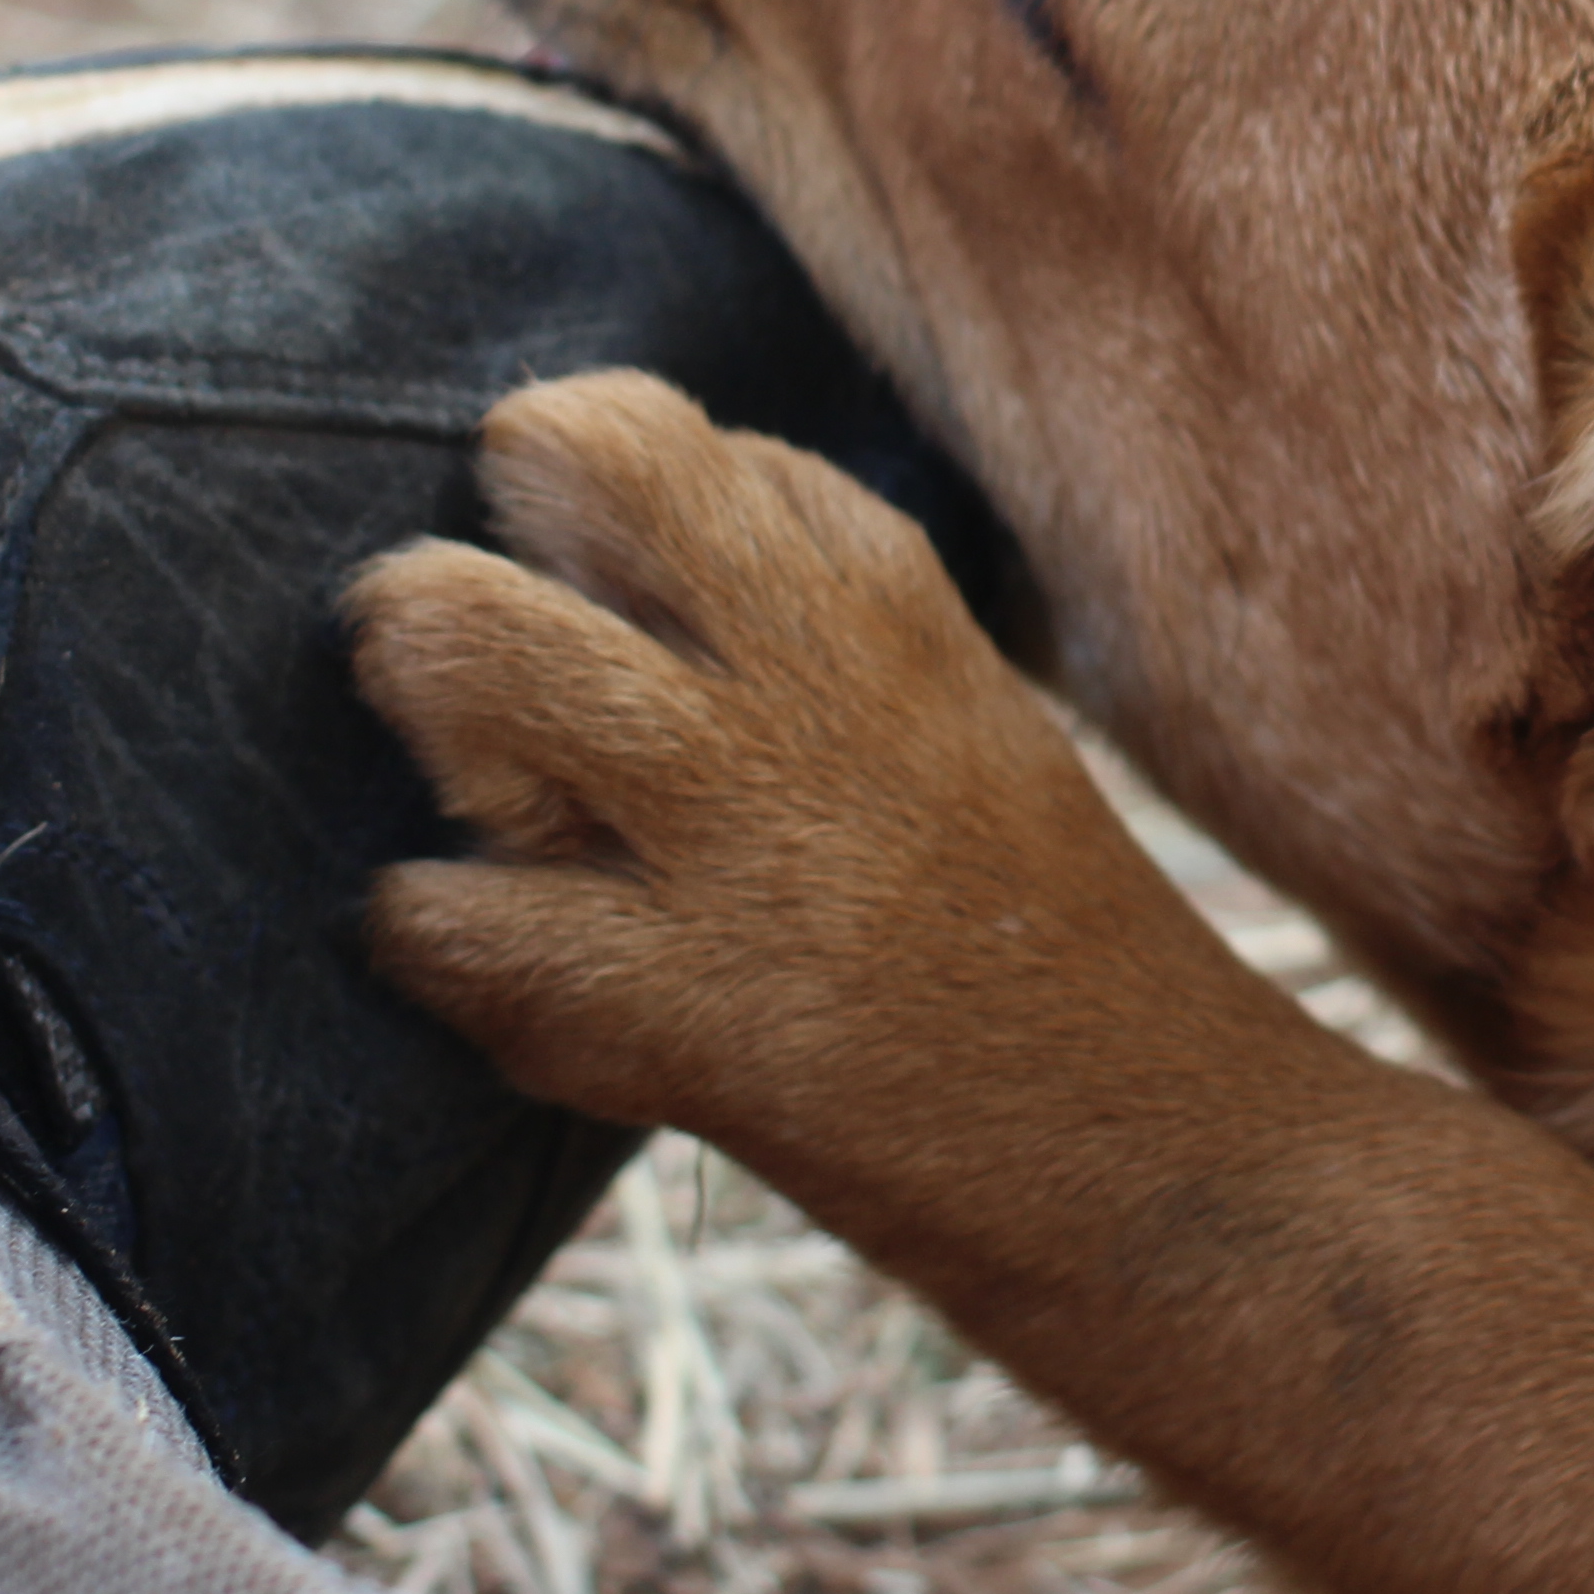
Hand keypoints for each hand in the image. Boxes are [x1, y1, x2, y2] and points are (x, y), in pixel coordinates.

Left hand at [349, 369, 1140, 1150]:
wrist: (1163, 1161)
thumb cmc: (1033, 939)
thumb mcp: (944, 711)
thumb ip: (796, 624)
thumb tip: (594, 564)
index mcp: (879, 585)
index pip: (648, 432)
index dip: (582, 532)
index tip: (614, 635)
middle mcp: (802, 665)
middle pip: (553, 449)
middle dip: (474, 550)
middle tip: (496, 689)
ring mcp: (737, 825)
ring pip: (453, 639)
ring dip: (431, 725)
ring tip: (501, 815)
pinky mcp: (675, 1000)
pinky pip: (436, 913)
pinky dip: (437, 945)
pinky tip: (521, 974)